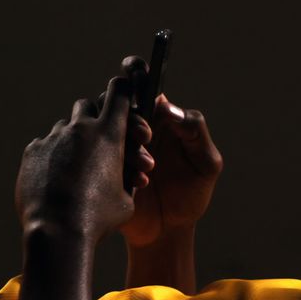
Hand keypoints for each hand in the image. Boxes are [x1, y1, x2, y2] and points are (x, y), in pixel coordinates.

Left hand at [15, 75, 154, 242]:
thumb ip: (125, 176)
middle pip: (87, 105)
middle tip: (101, 136)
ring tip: (78, 166)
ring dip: (73, 139)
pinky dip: (53, 157)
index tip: (124, 92)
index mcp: (110, 134)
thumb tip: (125, 174)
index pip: (119, 92)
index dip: (123, 90)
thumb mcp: (126, 199)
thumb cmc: (99, 218)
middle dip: (95, 117)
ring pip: (65, 127)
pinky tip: (57, 179)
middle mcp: (80, 128)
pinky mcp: (33, 151)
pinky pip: (46, 145)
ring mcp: (53, 138)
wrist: (58, 231)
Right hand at [118, 57, 222, 246]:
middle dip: (131, 115)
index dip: (135, 69)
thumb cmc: (192, 192)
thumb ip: (195, 132)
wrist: (171, 230)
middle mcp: (132, 126)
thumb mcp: (206, 162)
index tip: (136, 72)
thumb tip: (168, 107)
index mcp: (158, 117)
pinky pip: (94, 155)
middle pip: (115, 101)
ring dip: (125, 144)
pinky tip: (139, 185)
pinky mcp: (101, 168)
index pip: (142, 82)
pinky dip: (117, 167)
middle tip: (147, 136)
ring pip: (102, 126)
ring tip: (150, 169)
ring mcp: (114, 146)